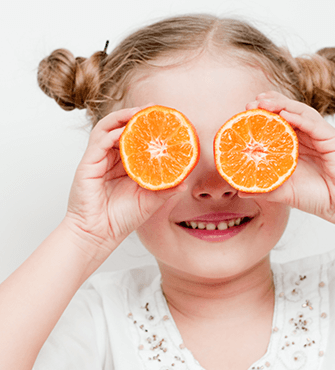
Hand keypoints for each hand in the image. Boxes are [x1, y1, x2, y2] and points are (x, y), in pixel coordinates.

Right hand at [65, 107, 185, 250]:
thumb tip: (185, 182)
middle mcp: (111, 160)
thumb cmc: (121, 219)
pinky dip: (111, 133)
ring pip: (107, 129)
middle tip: (152, 109)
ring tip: (138, 112)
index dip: (148, 129)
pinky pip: (99, 141)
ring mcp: (98, 160)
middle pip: (121, 129)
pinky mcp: (88, 164)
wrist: (98, 234)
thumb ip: (165, 190)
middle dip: (135, 116)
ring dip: (122, 118)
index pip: (136, 140)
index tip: (164, 120)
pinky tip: (125, 130)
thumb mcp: (149, 202)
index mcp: (125, 166)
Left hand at [242, 91, 334, 229]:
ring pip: (299, 112)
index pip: (276, 124)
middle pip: (286, 113)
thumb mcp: (284, 192)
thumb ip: (264, 189)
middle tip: (250, 104)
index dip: (261, 116)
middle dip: (268, 105)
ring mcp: (319, 136)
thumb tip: (240, 191)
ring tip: (263, 102)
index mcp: (294, 146)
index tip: (244, 113)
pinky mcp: (332, 139)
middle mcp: (306, 137)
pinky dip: (299, 117)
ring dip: (281, 105)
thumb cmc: (316, 197)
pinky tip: (285, 114)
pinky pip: (314, 124)